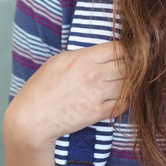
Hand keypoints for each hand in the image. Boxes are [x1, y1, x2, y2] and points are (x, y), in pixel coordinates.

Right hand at [5, 41, 125, 147]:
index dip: (127, 50)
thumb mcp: (59, 61)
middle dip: (133, 66)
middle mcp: (93, 74)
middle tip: (134, 69)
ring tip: (129, 84)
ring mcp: (97, 94)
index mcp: (83, 58)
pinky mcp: (97, 112)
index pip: (119, 48)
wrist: (32, 117)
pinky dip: (126, 101)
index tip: (128, 54)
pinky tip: (121, 97)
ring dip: (131, 84)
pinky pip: (123, 104)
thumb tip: (100, 53)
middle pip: (128, 65)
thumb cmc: (40, 88)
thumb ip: (82, 55)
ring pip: (129, 84)